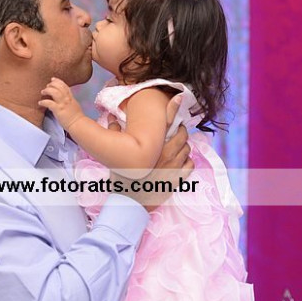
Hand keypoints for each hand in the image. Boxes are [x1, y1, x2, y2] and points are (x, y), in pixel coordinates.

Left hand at [38, 77, 84, 129]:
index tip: (53, 79)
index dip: (58, 81)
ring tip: (43, 92)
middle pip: (59, 86)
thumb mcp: (74, 105)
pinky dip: (43, 102)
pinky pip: (49, 103)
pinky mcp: (58, 110)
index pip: (65, 86)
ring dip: (47, 90)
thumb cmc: (76, 117)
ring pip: (54, 92)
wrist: (78, 124)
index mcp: (71, 98)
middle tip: (47, 85)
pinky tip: (40, 103)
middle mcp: (67, 99)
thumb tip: (61, 100)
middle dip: (52, 84)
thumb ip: (68, 101)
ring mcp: (62, 104)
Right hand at [109, 95, 193, 211]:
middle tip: (174, 131)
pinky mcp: (178, 179)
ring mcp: (173, 167)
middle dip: (180, 131)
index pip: (166, 122)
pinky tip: (179, 162)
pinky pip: (190, 165)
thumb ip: (114, 135)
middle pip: (182, 135)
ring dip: (183, 146)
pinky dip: (187, 161)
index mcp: (151, 146)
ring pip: (187, 149)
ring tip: (175, 148)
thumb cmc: (122, 179)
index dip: (174, 107)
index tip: (179, 97)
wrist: (130, 203)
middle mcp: (165, 154)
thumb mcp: (116, 156)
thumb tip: (111, 119)